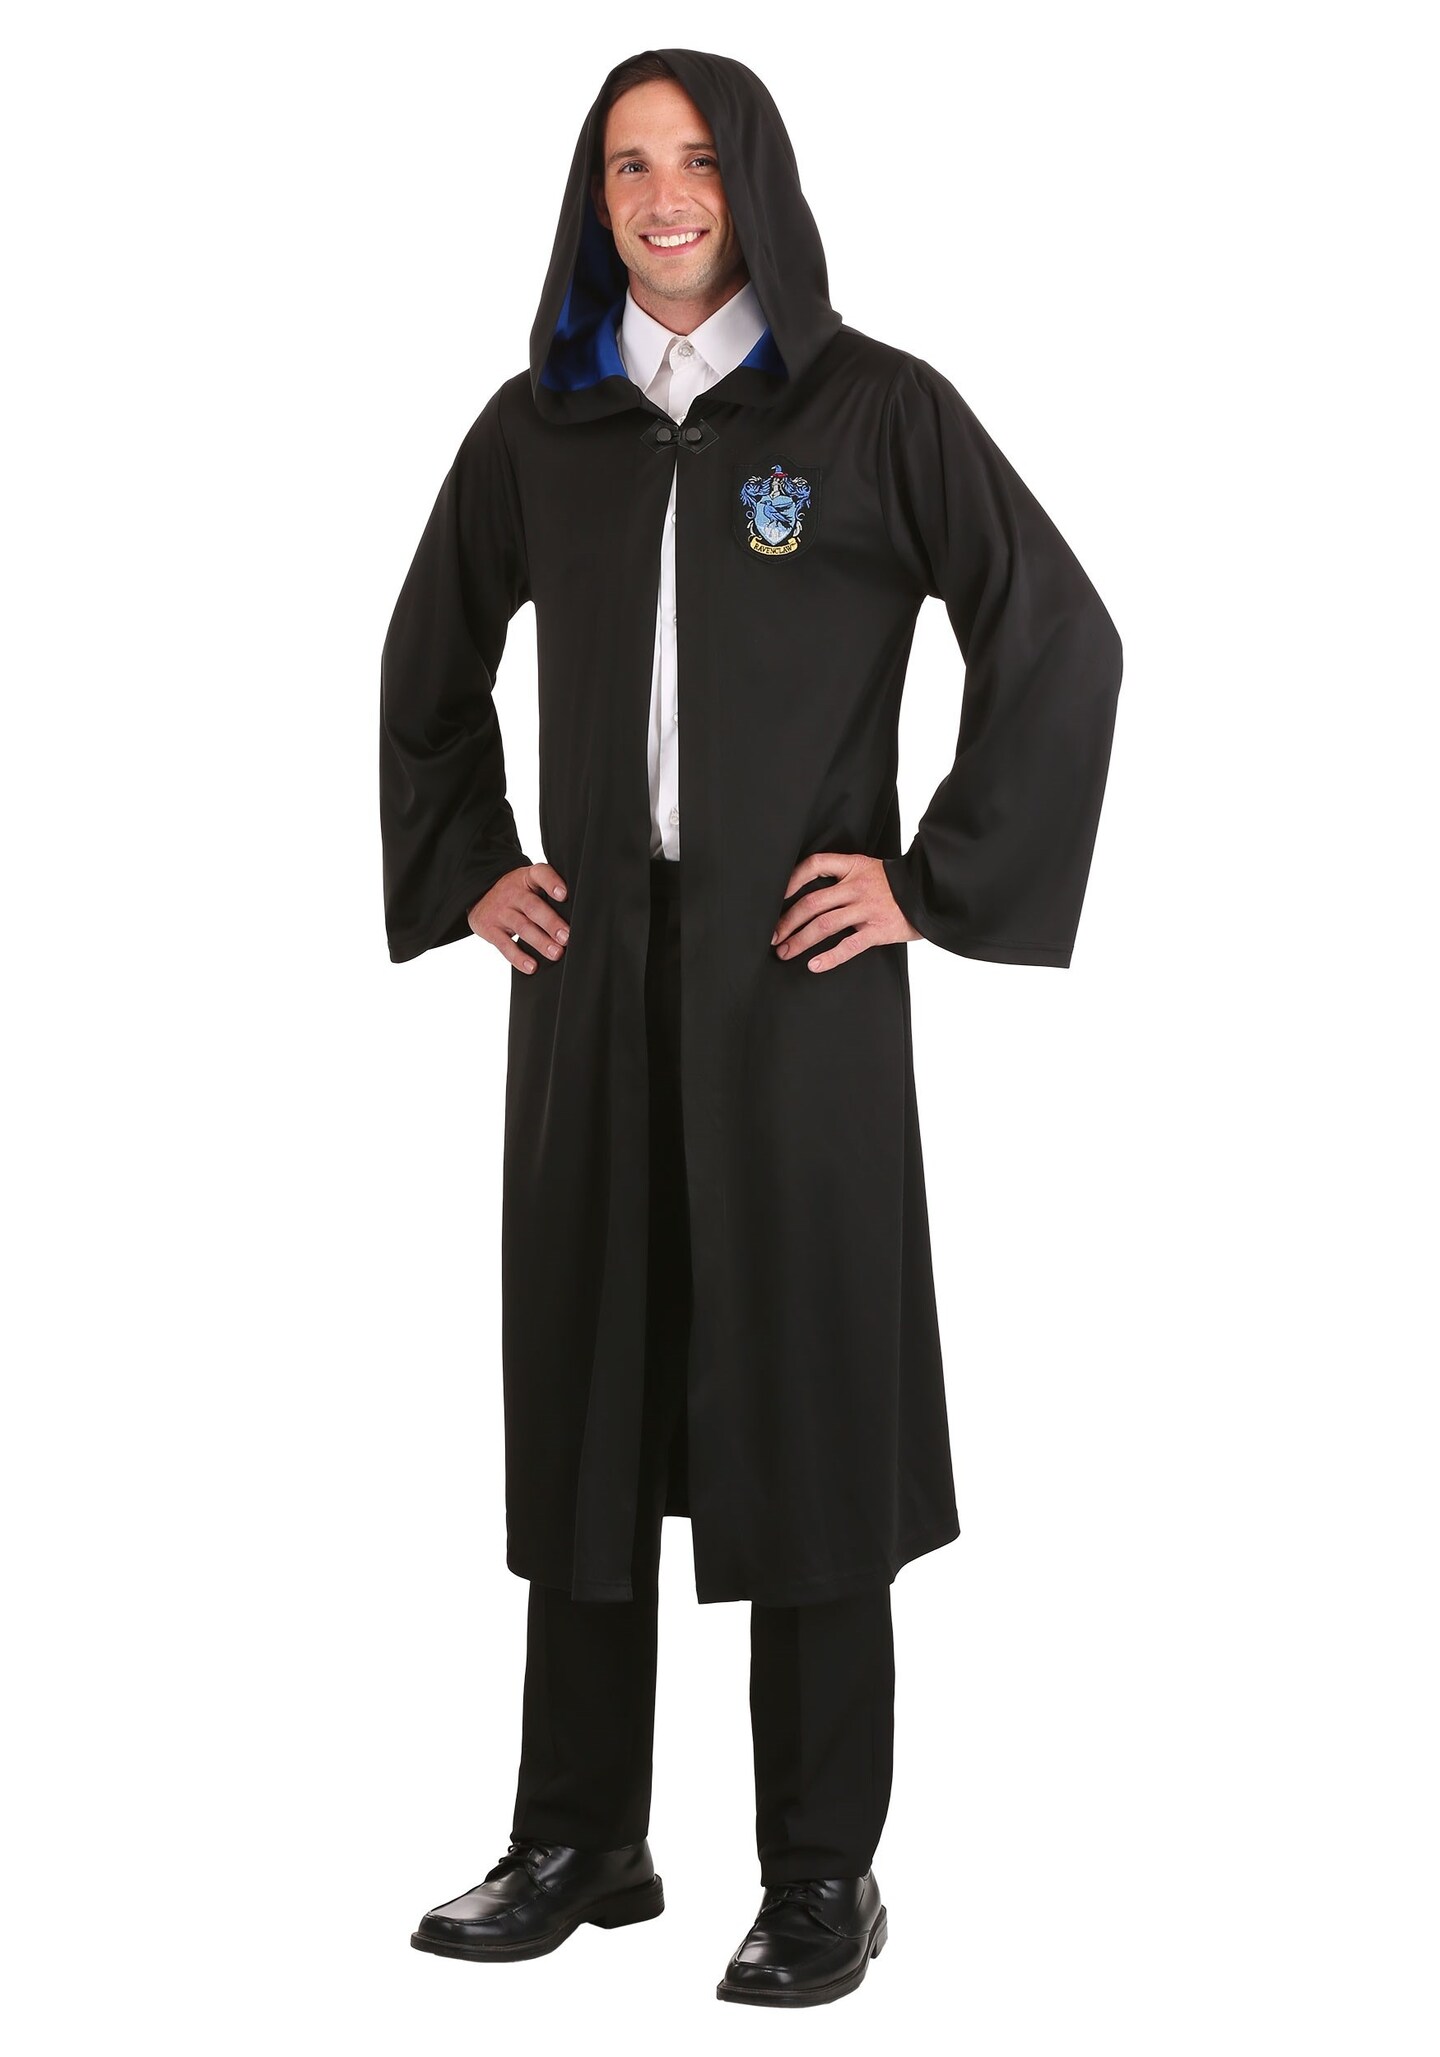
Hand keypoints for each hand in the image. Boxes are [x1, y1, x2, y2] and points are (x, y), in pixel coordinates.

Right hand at [469, 863, 570, 972]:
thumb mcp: (530, 884)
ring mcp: (500, 910)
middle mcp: (513, 892)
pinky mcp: (489, 928)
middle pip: (533, 907)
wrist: (480, 896)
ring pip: (522, 927)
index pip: (540, 874)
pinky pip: (504, 945)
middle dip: (551, 923)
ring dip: (540, 942)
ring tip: (556, 953)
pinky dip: (518, 957)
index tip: (564, 895)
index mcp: (527, 878)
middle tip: (566, 937)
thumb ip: (549, 893)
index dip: (551, 883)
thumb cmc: (518, 893)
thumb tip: (580, 915)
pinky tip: (532, 966)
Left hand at [770, 852, 921, 972]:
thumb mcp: (869, 869)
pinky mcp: (878, 930)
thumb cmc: (896, 885)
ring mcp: (867, 909)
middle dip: (787, 922)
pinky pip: (849, 946)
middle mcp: (857, 887)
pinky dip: (829, 957)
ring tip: (785, 952)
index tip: (777, 896)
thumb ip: (844, 877)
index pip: (816, 865)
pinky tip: (814, 965)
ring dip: (800, 940)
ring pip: (824, 925)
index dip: (793, 879)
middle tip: (773, 936)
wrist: (931, 893)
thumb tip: (810, 895)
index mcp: (854, 867)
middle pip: (812, 902)